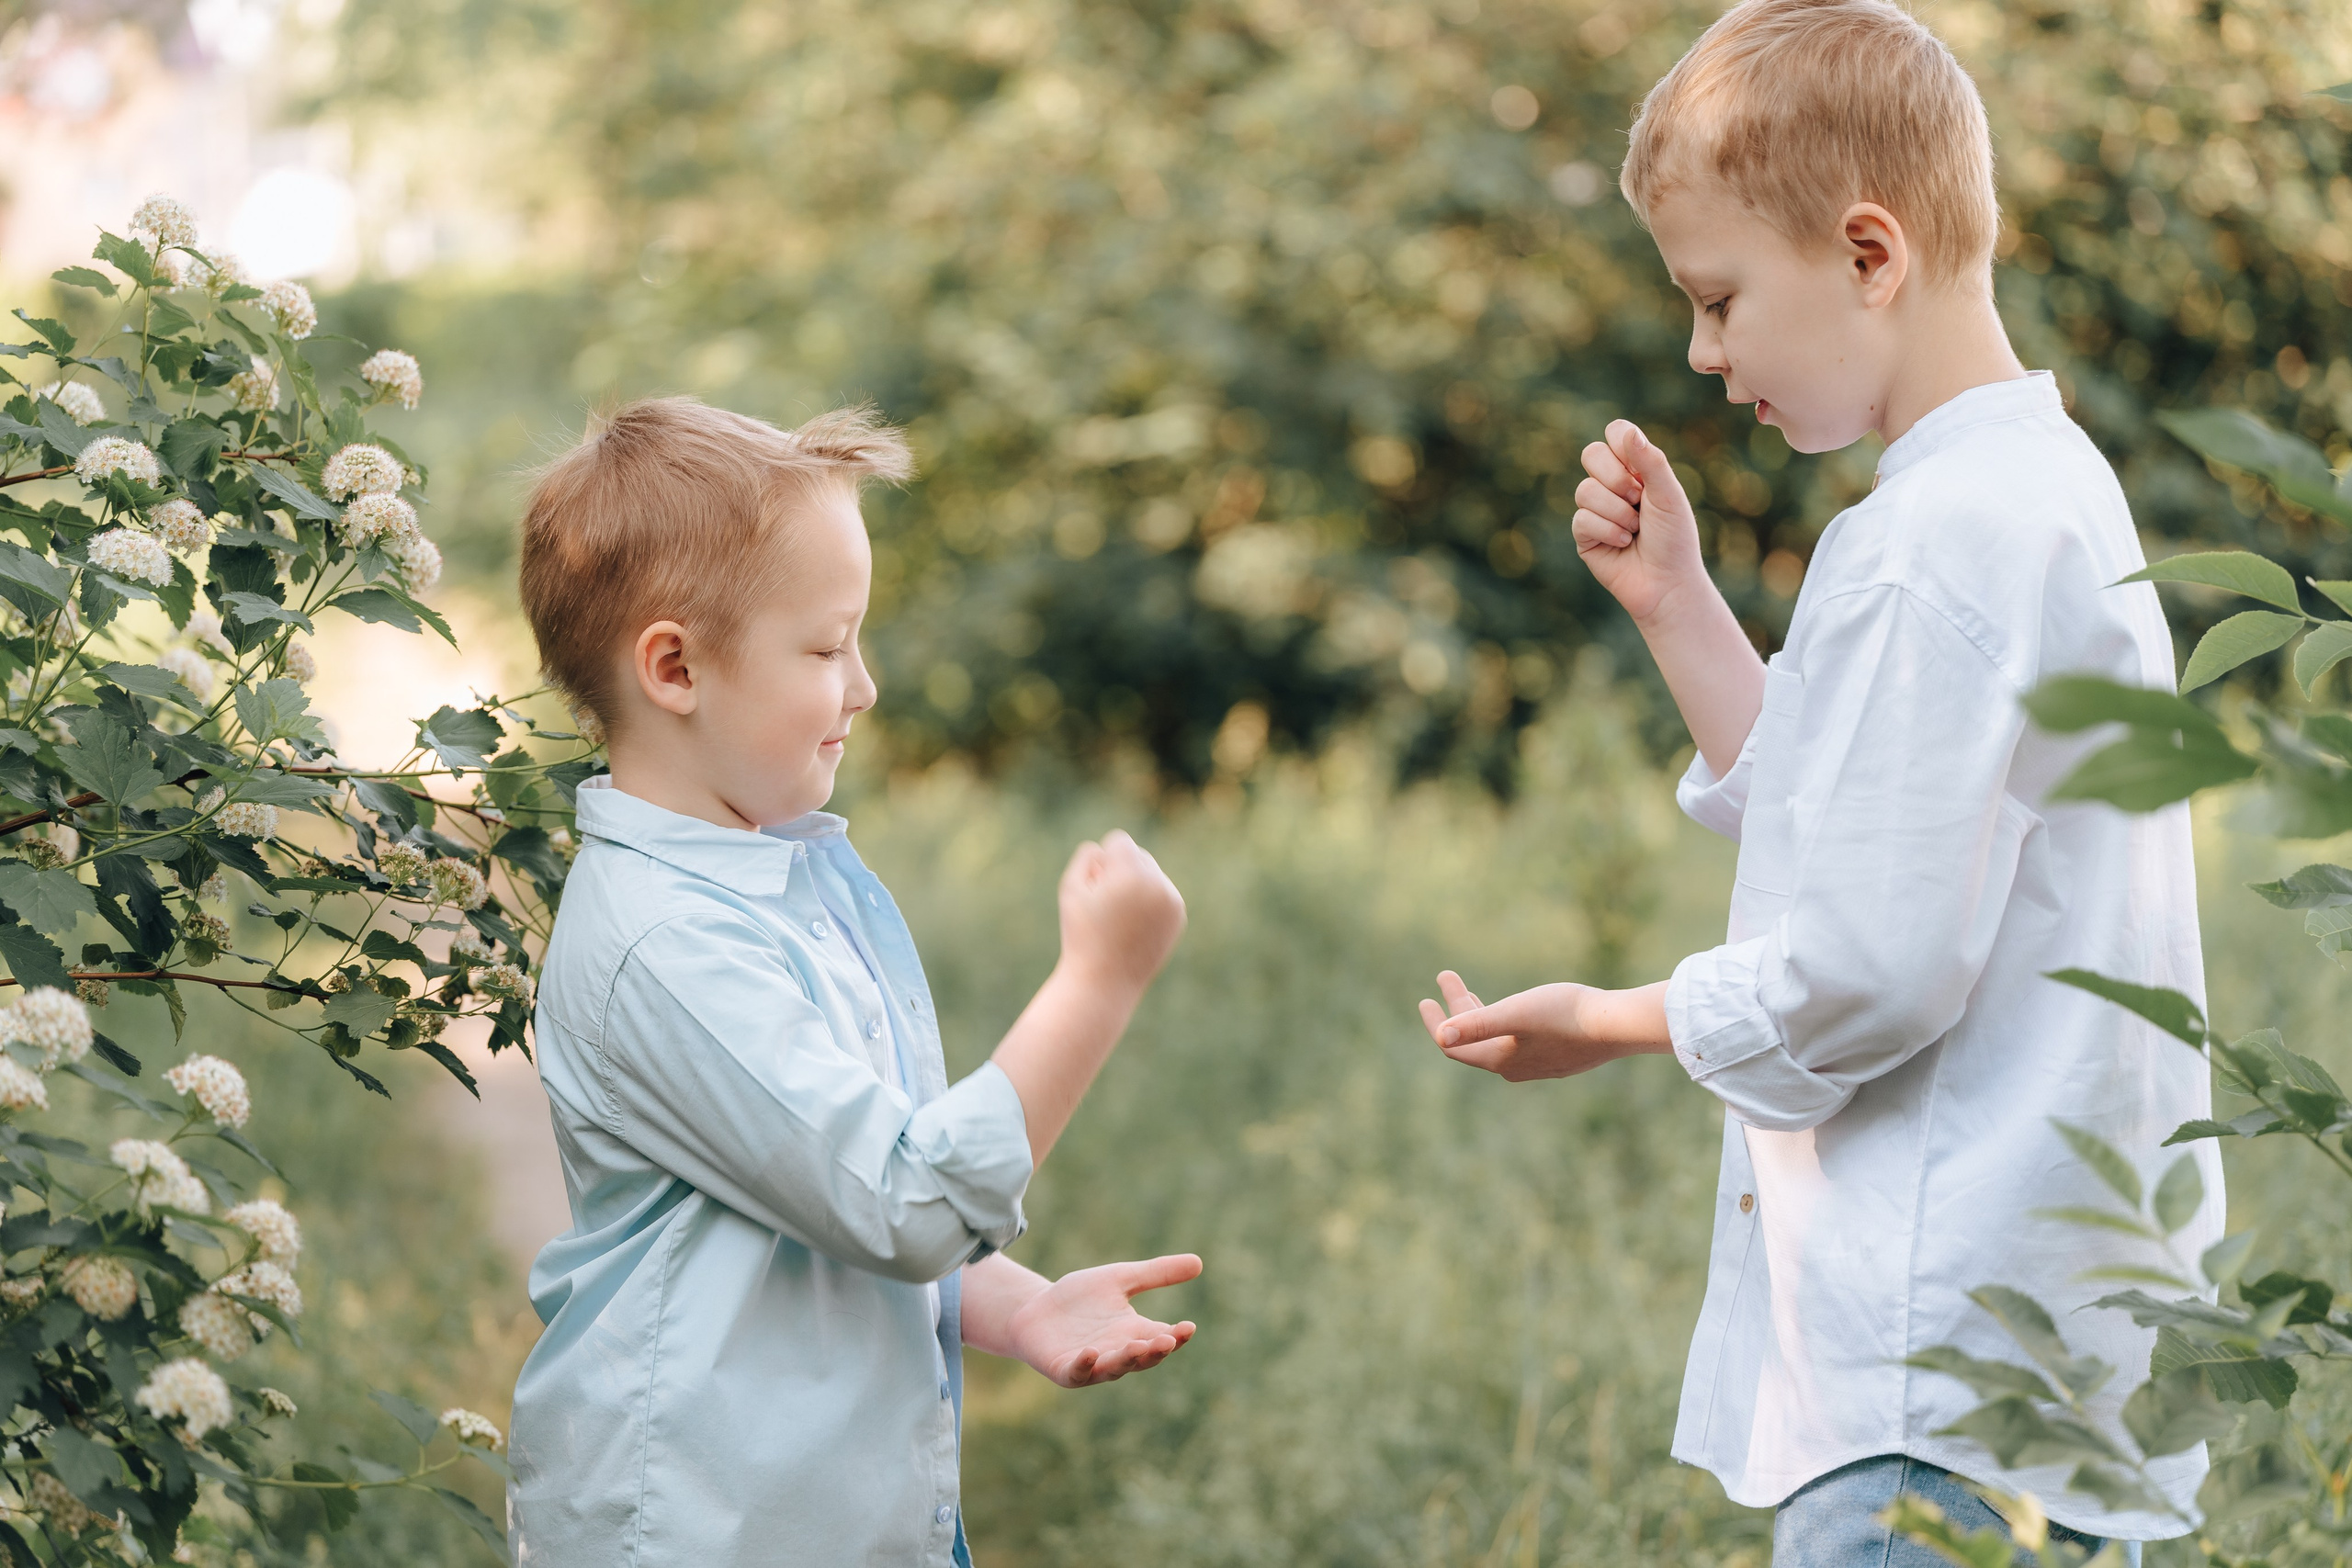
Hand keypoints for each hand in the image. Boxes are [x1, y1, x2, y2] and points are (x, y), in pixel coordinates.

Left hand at [1006, 1253, 1201, 1387]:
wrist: (1034, 1310)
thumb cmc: (1079, 1298)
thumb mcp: (1119, 1279)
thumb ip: (1156, 1273)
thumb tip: (1199, 1262)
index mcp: (1134, 1333)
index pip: (1162, 1338)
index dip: (1177, 1336)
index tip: (1189, 1327)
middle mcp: (1117, 1353)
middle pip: (1142, 1358)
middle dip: (1155, 1350)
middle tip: (1168, 1340)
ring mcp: (1092, 1365)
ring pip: (1115, 1367)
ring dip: (1127, 1359)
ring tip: (1139, 1345)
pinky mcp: (1065, 1369)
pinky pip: (1077, 1372)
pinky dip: (1085, 1365)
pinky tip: (1091, 1353)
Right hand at [1057, 830, 1185, 992]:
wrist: (1105, 980)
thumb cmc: (1081, 933)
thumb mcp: (1071, 888)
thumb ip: (1087, 856)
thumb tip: (1108, 849)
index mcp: (1131, 874)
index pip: (1119, 841)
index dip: (1101, 862)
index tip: (1095, 887)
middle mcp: (1157, 884)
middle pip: (1139, 855)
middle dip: (1121, 872)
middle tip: (1106, 905)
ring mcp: (1172, 901)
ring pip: (1152, 873)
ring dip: (1135, 886)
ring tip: (1120, 917)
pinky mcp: (1179, 916)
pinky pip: (1161, 893)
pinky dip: (1148, 902)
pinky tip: (1134, 926)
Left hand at [1416, 971, 1669, 1081]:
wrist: (1619, 1026)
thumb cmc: (1566, 1014)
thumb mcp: (1516, 1013)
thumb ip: (1478, 1024)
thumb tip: (1440, 1036)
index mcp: (1501, 1060)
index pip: (1455, 1046)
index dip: (1435, 1022)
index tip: (1424, 999)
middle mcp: (1517, 1068)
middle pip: (1475, 1040)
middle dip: (1457, 1010)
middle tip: (1446, 977)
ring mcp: (1540, 1064)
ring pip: (1497, 1039)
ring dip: (1480, 1012)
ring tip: (1471, 991)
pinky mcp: (1560, 1056)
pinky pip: (1519, 1041)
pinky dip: (1504, 1023)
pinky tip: (1514, 1014)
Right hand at [1573, 419, 1707, 626]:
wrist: (1667, 584)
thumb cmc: (1674, 539)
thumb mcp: (1668, 495)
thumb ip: (1651, 461)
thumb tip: (1628, 433)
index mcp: (1636, 469)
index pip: (1615, 433)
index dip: (1623, 446)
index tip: (1642, 471)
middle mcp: (1612, 485)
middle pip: (1591, 454)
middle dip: (1617, 479)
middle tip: (1638, 499)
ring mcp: (1595, 509)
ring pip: (1585, 490)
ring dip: (1617, 513)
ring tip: (1635, 530)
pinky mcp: (1583, 536)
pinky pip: (1582, 519)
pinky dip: (1609, 532)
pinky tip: (1624, 544)